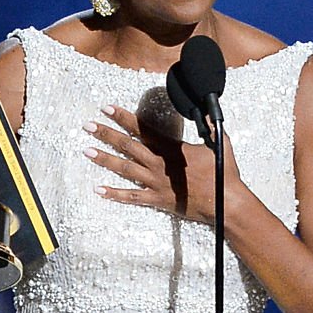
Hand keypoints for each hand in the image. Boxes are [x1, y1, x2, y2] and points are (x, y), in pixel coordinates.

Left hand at [82, 104, 240, 224]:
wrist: (226, 204)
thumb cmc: (223, 174)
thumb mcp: (220, 143)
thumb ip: (210, 125)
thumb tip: (209, 109)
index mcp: (172, 149)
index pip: (143, 129)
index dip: (124, 117)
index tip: (108, 108)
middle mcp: (159, 164)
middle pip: (128, 146)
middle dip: (106, 134)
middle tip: (88, 126)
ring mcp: (156, 183)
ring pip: (125, 169)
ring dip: (105, 160)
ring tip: (87, 151)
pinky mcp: (158, 200)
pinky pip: (132, 197)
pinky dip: (115, 194)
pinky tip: (98, 190)